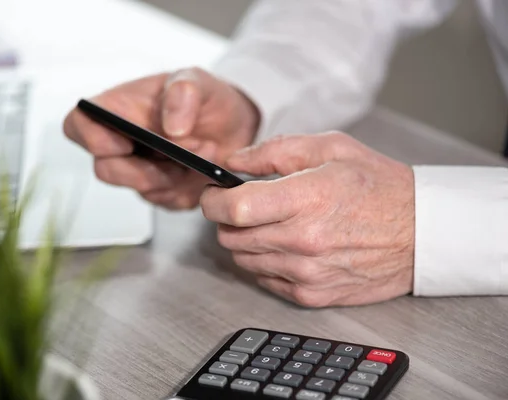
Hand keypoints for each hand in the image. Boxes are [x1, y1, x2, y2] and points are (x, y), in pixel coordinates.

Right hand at [63, 67, 258, 208]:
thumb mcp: (200, 81)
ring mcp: (139, 171)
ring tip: (206, 150)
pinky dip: (190, 186)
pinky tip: (205, 166)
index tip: (125, 142)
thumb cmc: (206, 99)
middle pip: (107, 169)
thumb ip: (184, 92)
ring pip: (142, 189)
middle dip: (147, 167)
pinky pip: (168, 201)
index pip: (78, 124)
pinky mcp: (161, 193)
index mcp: (118, 109)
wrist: (234, 127)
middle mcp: (121, 143)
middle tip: (188, 150)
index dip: (91, 138)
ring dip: (177, 174)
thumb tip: (172, 128)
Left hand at [199, 132, 414, 306]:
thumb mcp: (330, 149)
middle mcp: (303, 240)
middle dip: (228, 219)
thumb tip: (233, 161)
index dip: (213, 201)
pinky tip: (286, 246)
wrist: (419, 232)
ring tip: (271, 223)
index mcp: (306, 199)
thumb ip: (273, 152)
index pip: (234, 208)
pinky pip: (264, 280)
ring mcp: (307, 272)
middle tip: (245, 206)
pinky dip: (264, 262)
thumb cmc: (378, 186)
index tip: (213, 195)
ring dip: (246, 240)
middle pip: (231, 237)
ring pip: (244, 260)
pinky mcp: (311, 294)